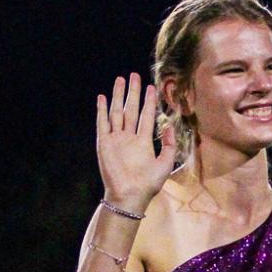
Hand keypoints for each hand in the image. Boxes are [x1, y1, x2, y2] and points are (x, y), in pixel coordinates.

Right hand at [97, 71, 178, 212]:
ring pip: (117, 112)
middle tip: (134, 75)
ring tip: (120, 80)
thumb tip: (169, 125)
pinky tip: (103, 97)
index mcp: (143, 142)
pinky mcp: (104, 143)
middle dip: (133, 92)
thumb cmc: (148, 184)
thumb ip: (169, 144)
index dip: (148, 102)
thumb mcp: (165, 163)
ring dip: (118, 96)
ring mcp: (115, 139)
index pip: (146, 116)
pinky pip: (102, 123)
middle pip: (131, 109)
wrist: (129, 195)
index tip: (151, 87)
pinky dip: (102, 110)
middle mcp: (128, 137)